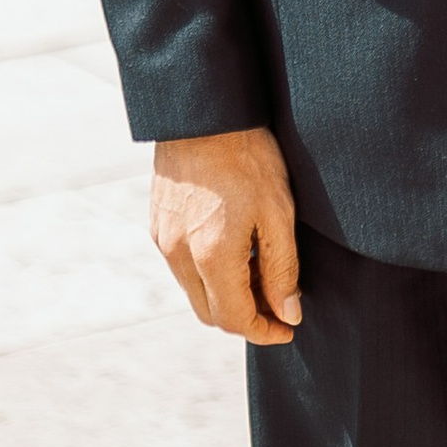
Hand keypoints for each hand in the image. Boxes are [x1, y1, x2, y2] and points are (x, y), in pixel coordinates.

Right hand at [151, 126, 302, 343]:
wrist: (204, 114)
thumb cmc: (247, 156)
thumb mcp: (278, 212)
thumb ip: (282, 269)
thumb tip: (287, 313)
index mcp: (211, 255)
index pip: (234, 320)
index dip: (264, 332)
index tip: (288, 328)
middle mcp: (179, 254)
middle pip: (210, 315)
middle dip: (246, 319)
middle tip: (279, 304)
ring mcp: (164, 240)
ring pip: (195, 293)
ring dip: (226, 297)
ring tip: (261, 274)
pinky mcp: (158, 226)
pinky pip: (183, 269)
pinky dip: (209, 275)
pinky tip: (236, 251)